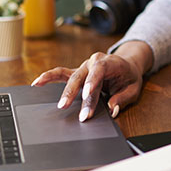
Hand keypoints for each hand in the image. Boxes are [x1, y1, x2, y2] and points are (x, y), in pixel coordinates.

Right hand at [30, 41, 153, 120]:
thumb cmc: (130, 76)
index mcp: (109, 62)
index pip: (99, 70)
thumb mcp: (133, 88)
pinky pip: (61, 73)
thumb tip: (112, 109)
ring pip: (71, 77)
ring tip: (59, 104)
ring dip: (64, 91)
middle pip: (82, 76)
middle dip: (75, 93)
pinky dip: (49, 77)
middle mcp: (94, 61)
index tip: (87, 95)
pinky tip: (37, 83)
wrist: (127, 64)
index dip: (92, 81)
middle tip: (68, 107)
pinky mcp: (77, 72)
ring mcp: (84, 66)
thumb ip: (123, 98)